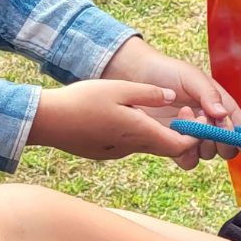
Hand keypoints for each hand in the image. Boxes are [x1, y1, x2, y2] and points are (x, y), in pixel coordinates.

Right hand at [29, 80, 216, 166]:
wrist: (46, 121)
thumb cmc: (82, 101)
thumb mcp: (120, 88)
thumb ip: (150, 93)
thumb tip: (171, 96)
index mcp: (140, 132)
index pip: (181, 145)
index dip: (194, 133)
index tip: (192, 114)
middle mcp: (132, 147)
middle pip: (169, 147)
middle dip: (182, 132)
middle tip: (180, 110)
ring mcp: (117, 152)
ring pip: (149, 145)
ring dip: (159, 131)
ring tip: (150, 108)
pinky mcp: (105, 152)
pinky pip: (131, 145)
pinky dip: (139, 133)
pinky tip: (125, 114)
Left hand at [103, 37, 240, 158]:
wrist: (138, 77)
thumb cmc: (169, 72)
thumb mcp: (193, 77)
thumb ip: (210, 95)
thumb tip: (223, 115)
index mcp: (222, 107)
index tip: (236, 136)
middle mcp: (211, 125)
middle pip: (228, 147)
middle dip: (222, 140)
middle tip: (208, 123)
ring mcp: (193, 137)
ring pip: (209, 154)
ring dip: (201, 142)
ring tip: (185, 116)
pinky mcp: (175, 145)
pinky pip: (189, 161)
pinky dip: (187, 153)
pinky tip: (176, 133)